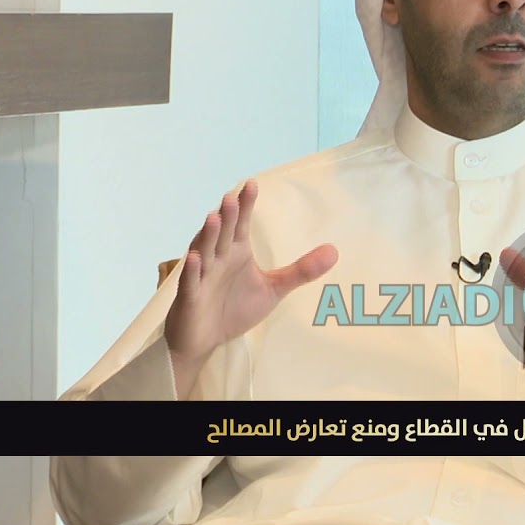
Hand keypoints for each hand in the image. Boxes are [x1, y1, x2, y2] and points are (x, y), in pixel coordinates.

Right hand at [164, 179, 337, 397]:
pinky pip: (191, 282)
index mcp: (236, 252)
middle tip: (231, 197)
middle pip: (222, 233)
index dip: (245, 205)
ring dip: (208, 236)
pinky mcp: (190, 297)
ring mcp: (202, 276)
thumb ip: (301, 271)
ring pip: (204, 252)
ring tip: (213, 218)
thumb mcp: (273, 289)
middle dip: (227, 216)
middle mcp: (217, 258)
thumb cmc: (236, 308)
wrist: (207, 340)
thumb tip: (334, 251)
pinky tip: (198, 259)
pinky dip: (194, 271)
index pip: (240, 224)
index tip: (251, 184)